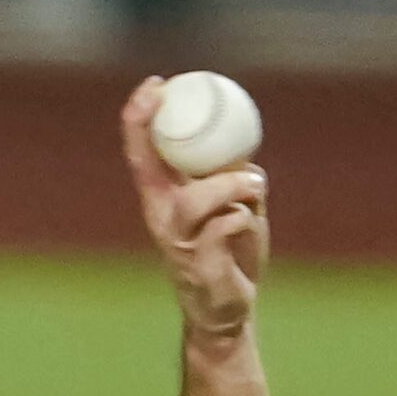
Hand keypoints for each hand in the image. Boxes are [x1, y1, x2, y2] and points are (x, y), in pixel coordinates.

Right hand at [121, 77, 269, 342]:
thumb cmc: (227, 252)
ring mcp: (178, 242)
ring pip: (197, 199)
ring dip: (231, 185)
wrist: (227, 312)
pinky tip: (250, 225)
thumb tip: (244, 151)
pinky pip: (225, 226)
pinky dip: (244, 219)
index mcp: (162, 199)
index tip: (156, 84)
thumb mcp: (228, 203)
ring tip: (255, 186)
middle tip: (171, 96)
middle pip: (148, 167)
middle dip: (152, 127)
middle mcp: (161, 217)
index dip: (140, 116)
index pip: (141, 152)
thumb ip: (231, 175)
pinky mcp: (200, 265)